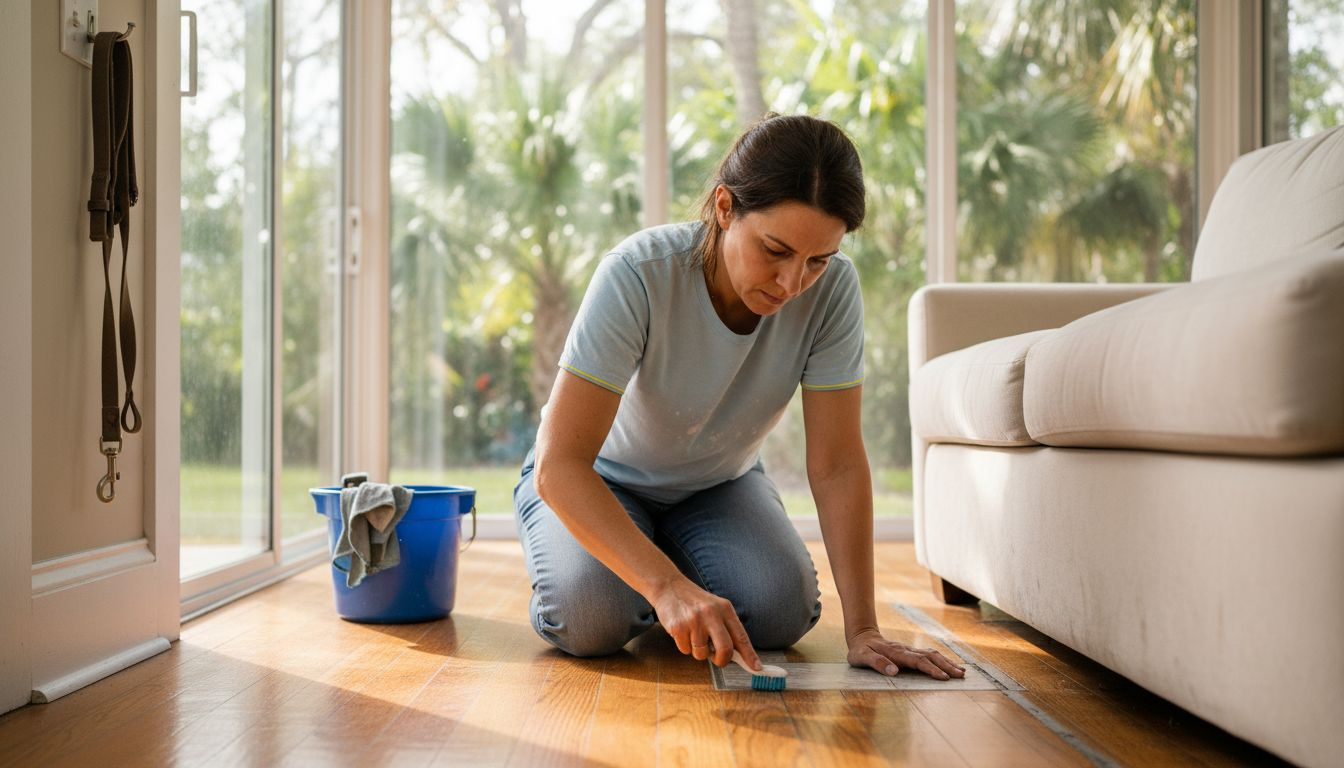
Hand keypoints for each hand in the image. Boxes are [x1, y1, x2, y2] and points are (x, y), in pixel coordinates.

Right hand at [651, 577, 761, 669]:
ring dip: (698, 651)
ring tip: (693, 634)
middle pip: (725, 649)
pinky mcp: (678, 627)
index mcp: (725, 609)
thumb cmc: (695, 602)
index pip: (741, 636)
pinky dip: (684, 646)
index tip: (757, 668)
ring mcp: (694, 620)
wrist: (669, 587)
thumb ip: (726, 628)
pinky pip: (685, 650)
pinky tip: (682, 631)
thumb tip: (738, 655)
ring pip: (702, 654)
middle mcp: (711, 614)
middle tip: (716, 659)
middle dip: (721, 660)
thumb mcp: (716, 608)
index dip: (749, 655)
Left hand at [847, 629, 965, 679]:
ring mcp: (910, 649)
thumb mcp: (861, 657)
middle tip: (960, 676)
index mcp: (896, 653)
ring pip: (932, 654)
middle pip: (930, 657)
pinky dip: (942, 660)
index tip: (943, 677)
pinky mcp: (911, 652)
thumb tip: (894, 672)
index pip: (917, 661)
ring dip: (947, 663)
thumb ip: (876, 663)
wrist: (862, 636)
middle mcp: (906, 650)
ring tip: (962, 672)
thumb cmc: (860, 650)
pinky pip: (929, 655)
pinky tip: (950, 665)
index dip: (931, 669)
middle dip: (946, 666)